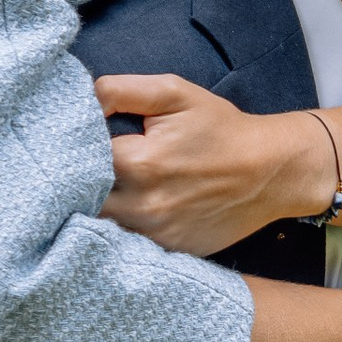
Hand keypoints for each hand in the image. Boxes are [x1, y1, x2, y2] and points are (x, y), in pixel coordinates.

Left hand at [96, 69, 331, 256]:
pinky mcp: (166, 252)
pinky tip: (124, 214)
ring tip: (99, 192)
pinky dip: (117, 232)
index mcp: (139, 161)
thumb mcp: (174, 93)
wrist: (269, 172)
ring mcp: (154, 234)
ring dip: (93, 211)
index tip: (73, 143)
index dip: (72, 149)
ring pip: (98, 227)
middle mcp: (142, 204)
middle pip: (81, 200)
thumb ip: (121, 90)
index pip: (77, 158)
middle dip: (75, 185)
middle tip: (77, 171)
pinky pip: (124, 246)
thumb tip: (81, 99)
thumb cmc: (220, 128)